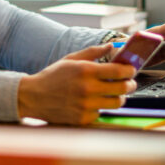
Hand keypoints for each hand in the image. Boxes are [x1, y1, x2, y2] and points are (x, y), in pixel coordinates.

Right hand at [17, 44, 137, 124]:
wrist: (33, 97)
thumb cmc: (52, 76)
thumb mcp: (71, 59)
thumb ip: (92, 52)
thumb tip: (111, 46)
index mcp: (85, 70)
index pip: (118, 71)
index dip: (129, 70)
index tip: (131, 70)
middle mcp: (87, 88)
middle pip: (122, 88)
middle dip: (130, 84)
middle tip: (129, 83)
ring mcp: (85, 105)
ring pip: (116, 103)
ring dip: (120, 97)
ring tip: (116, 93)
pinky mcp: (83, 118)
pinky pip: (102, 113)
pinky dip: (102, 107)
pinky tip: (95, 102)